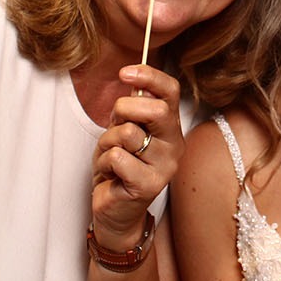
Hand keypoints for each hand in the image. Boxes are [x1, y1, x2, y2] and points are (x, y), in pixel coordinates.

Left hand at [90, 64, 184, 249]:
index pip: (171, 91)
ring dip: (107, 142)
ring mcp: (165, 167)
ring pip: (128, 133)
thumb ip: (133, 108)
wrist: (115, 208)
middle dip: (123, 111)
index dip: (149, 76)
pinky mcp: (149, 185)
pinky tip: (110, 174)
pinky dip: (104, 162)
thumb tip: (132, 78)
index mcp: (171, 127)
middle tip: (114, 126)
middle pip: (155, 109)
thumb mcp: (124, 129)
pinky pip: (117, 157)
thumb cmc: (119, 165)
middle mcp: (175, 145)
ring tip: (111, 157)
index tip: (125, 73)